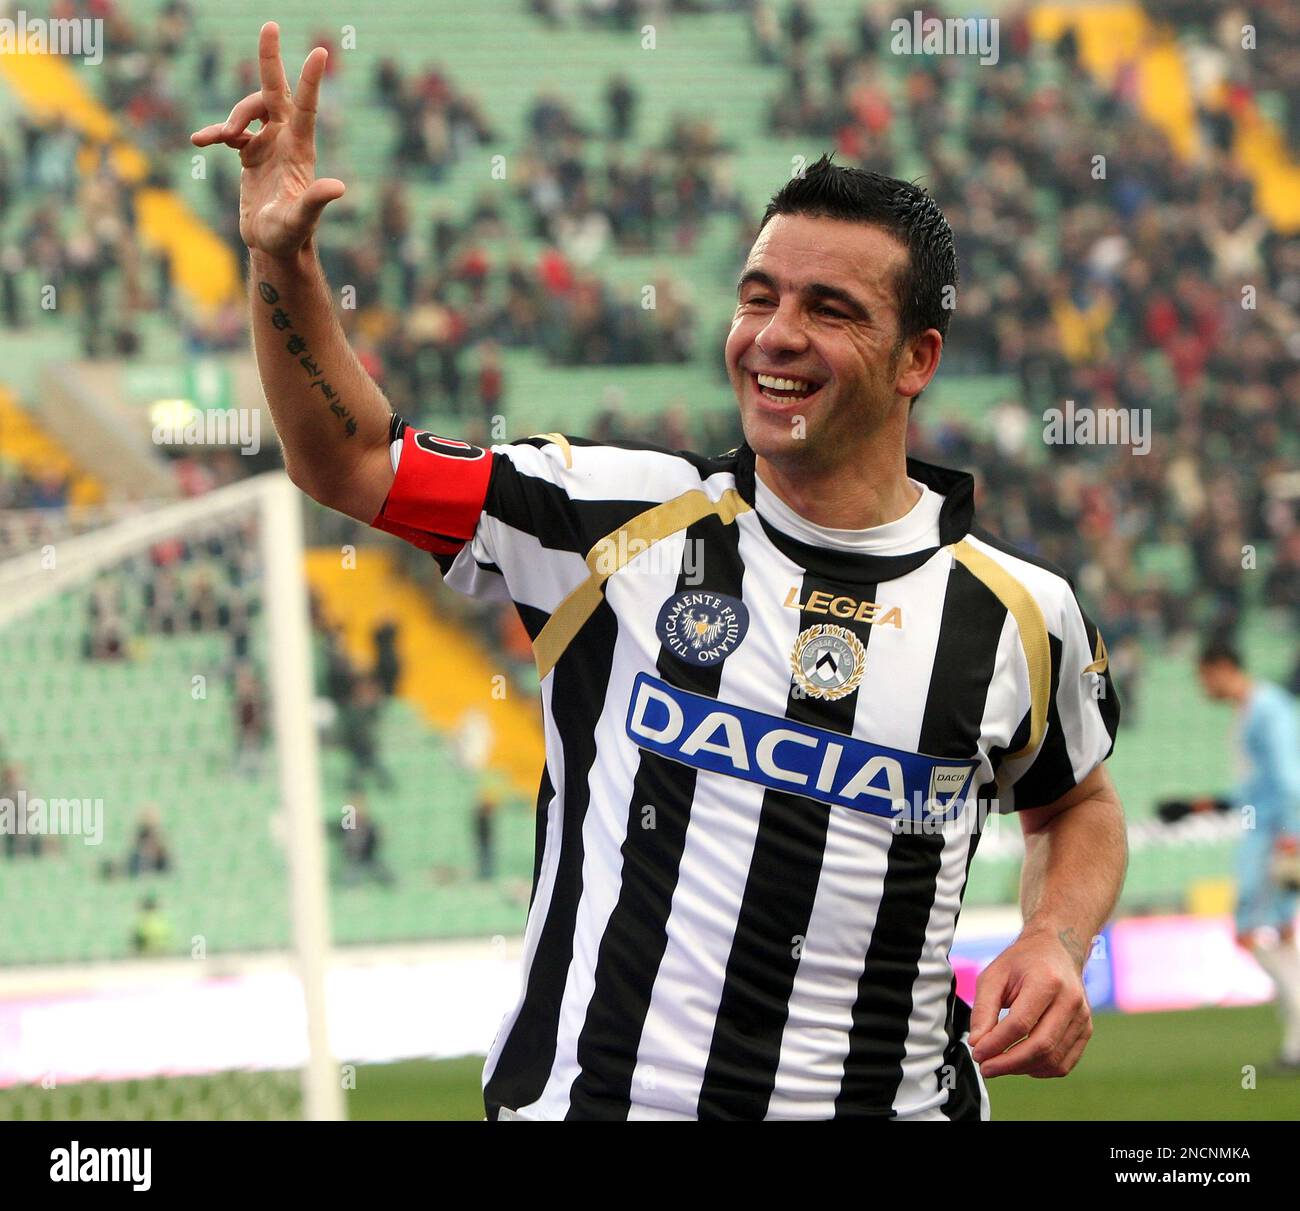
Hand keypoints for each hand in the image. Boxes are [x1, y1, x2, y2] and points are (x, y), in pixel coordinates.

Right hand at [190, 22, 344, 258]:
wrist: (275, 246)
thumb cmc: (290, 236)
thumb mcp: (300, 219)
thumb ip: (315, 201)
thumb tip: (338, 188)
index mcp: (300, 149)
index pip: (306, 107)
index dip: (311, 80)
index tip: (320, 51)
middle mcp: (285, 141)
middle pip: (276, 93)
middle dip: (270, 60)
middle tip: (270, 25)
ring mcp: (268, 145)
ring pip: (247, 110)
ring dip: (232, 117)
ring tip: (220, 138)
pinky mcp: (250, 154)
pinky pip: (228, 132)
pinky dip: (214, 132)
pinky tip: (200, 142)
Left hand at [967, 924, 1092, 1078]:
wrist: (1057, 949)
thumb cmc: (1021, 962)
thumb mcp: (994, 976)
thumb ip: (983, 1009)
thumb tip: (977, 1043)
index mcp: (1046, 981)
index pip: (1020, 1023)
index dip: (996, 1043)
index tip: (978, 1053)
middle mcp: (1070, 1000)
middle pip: (1040, 1046)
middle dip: (1009, 1063)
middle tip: (986, 1068)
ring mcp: (1082, 1017)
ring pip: (1054, 1059)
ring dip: (1023, 1068)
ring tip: (1000, 1065)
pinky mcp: (1086, 1029)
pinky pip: (1065, 1063)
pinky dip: (1042, 1070)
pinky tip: (1022, 1065)